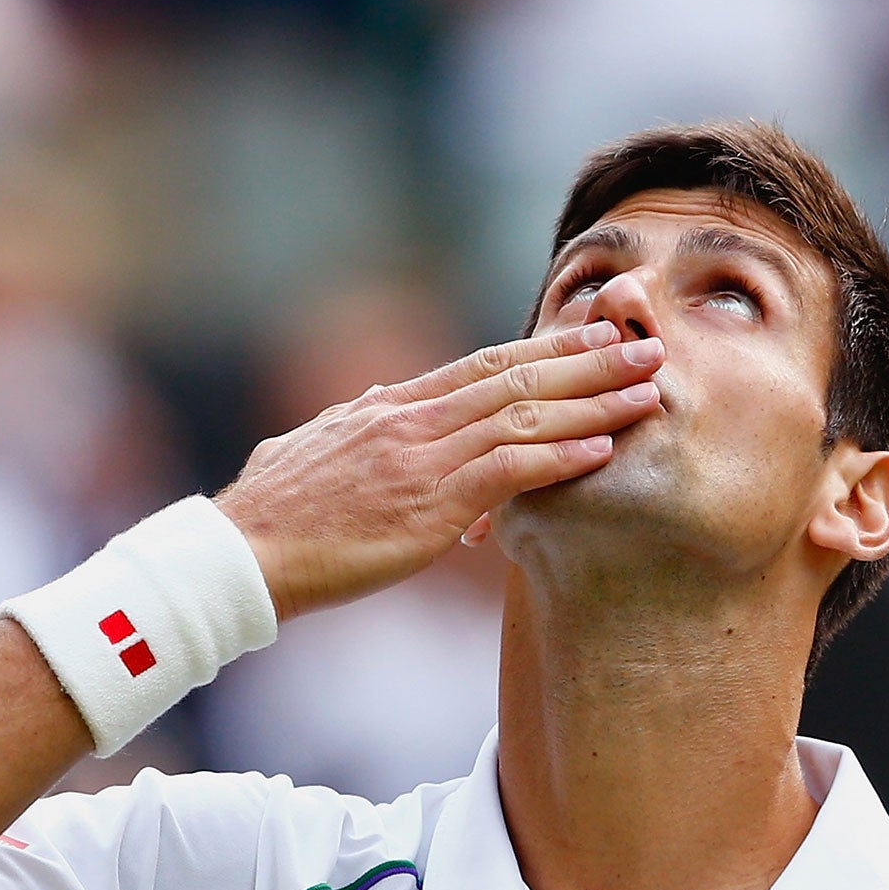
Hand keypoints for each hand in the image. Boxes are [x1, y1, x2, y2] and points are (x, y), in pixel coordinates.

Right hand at [215, 320, 664, 619]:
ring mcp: (421, 459)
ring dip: (594, 404)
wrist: (240, 552)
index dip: (547, 349)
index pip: (484, 365)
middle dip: (590, 362)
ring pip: (525, 417)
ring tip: (648, 394)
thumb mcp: (313, 447)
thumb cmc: (270, 513)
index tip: (595, 337)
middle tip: (648, 347)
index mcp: (390, 405)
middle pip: (518, 378)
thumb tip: (369, 406)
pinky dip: (560, 459)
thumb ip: (353, 424)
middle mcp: (412, 420)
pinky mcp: (427, 505)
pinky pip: (507, 472)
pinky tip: (602, 452)